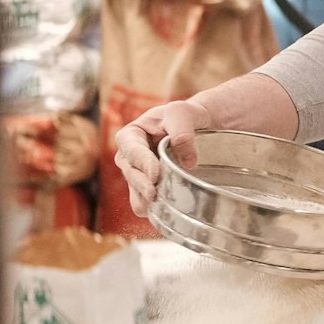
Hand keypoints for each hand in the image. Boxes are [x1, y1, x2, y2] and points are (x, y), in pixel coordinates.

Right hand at [112, 98, 213, 217]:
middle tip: (154, 194)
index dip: (143, 164)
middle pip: (131, 174)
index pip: (132, 151)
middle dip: (142, 185)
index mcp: (130, 136)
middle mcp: (128, 157)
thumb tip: (188, 163)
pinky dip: (154, 209)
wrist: (195, 127)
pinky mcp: (148, 188)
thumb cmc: (184, 116)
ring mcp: (137, 175)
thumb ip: (183, 133)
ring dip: (147, 200)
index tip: (155, 175)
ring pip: (136, 193)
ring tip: (160, 205)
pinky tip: (167, 209)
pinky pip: (144, 204)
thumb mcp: (183, 114)